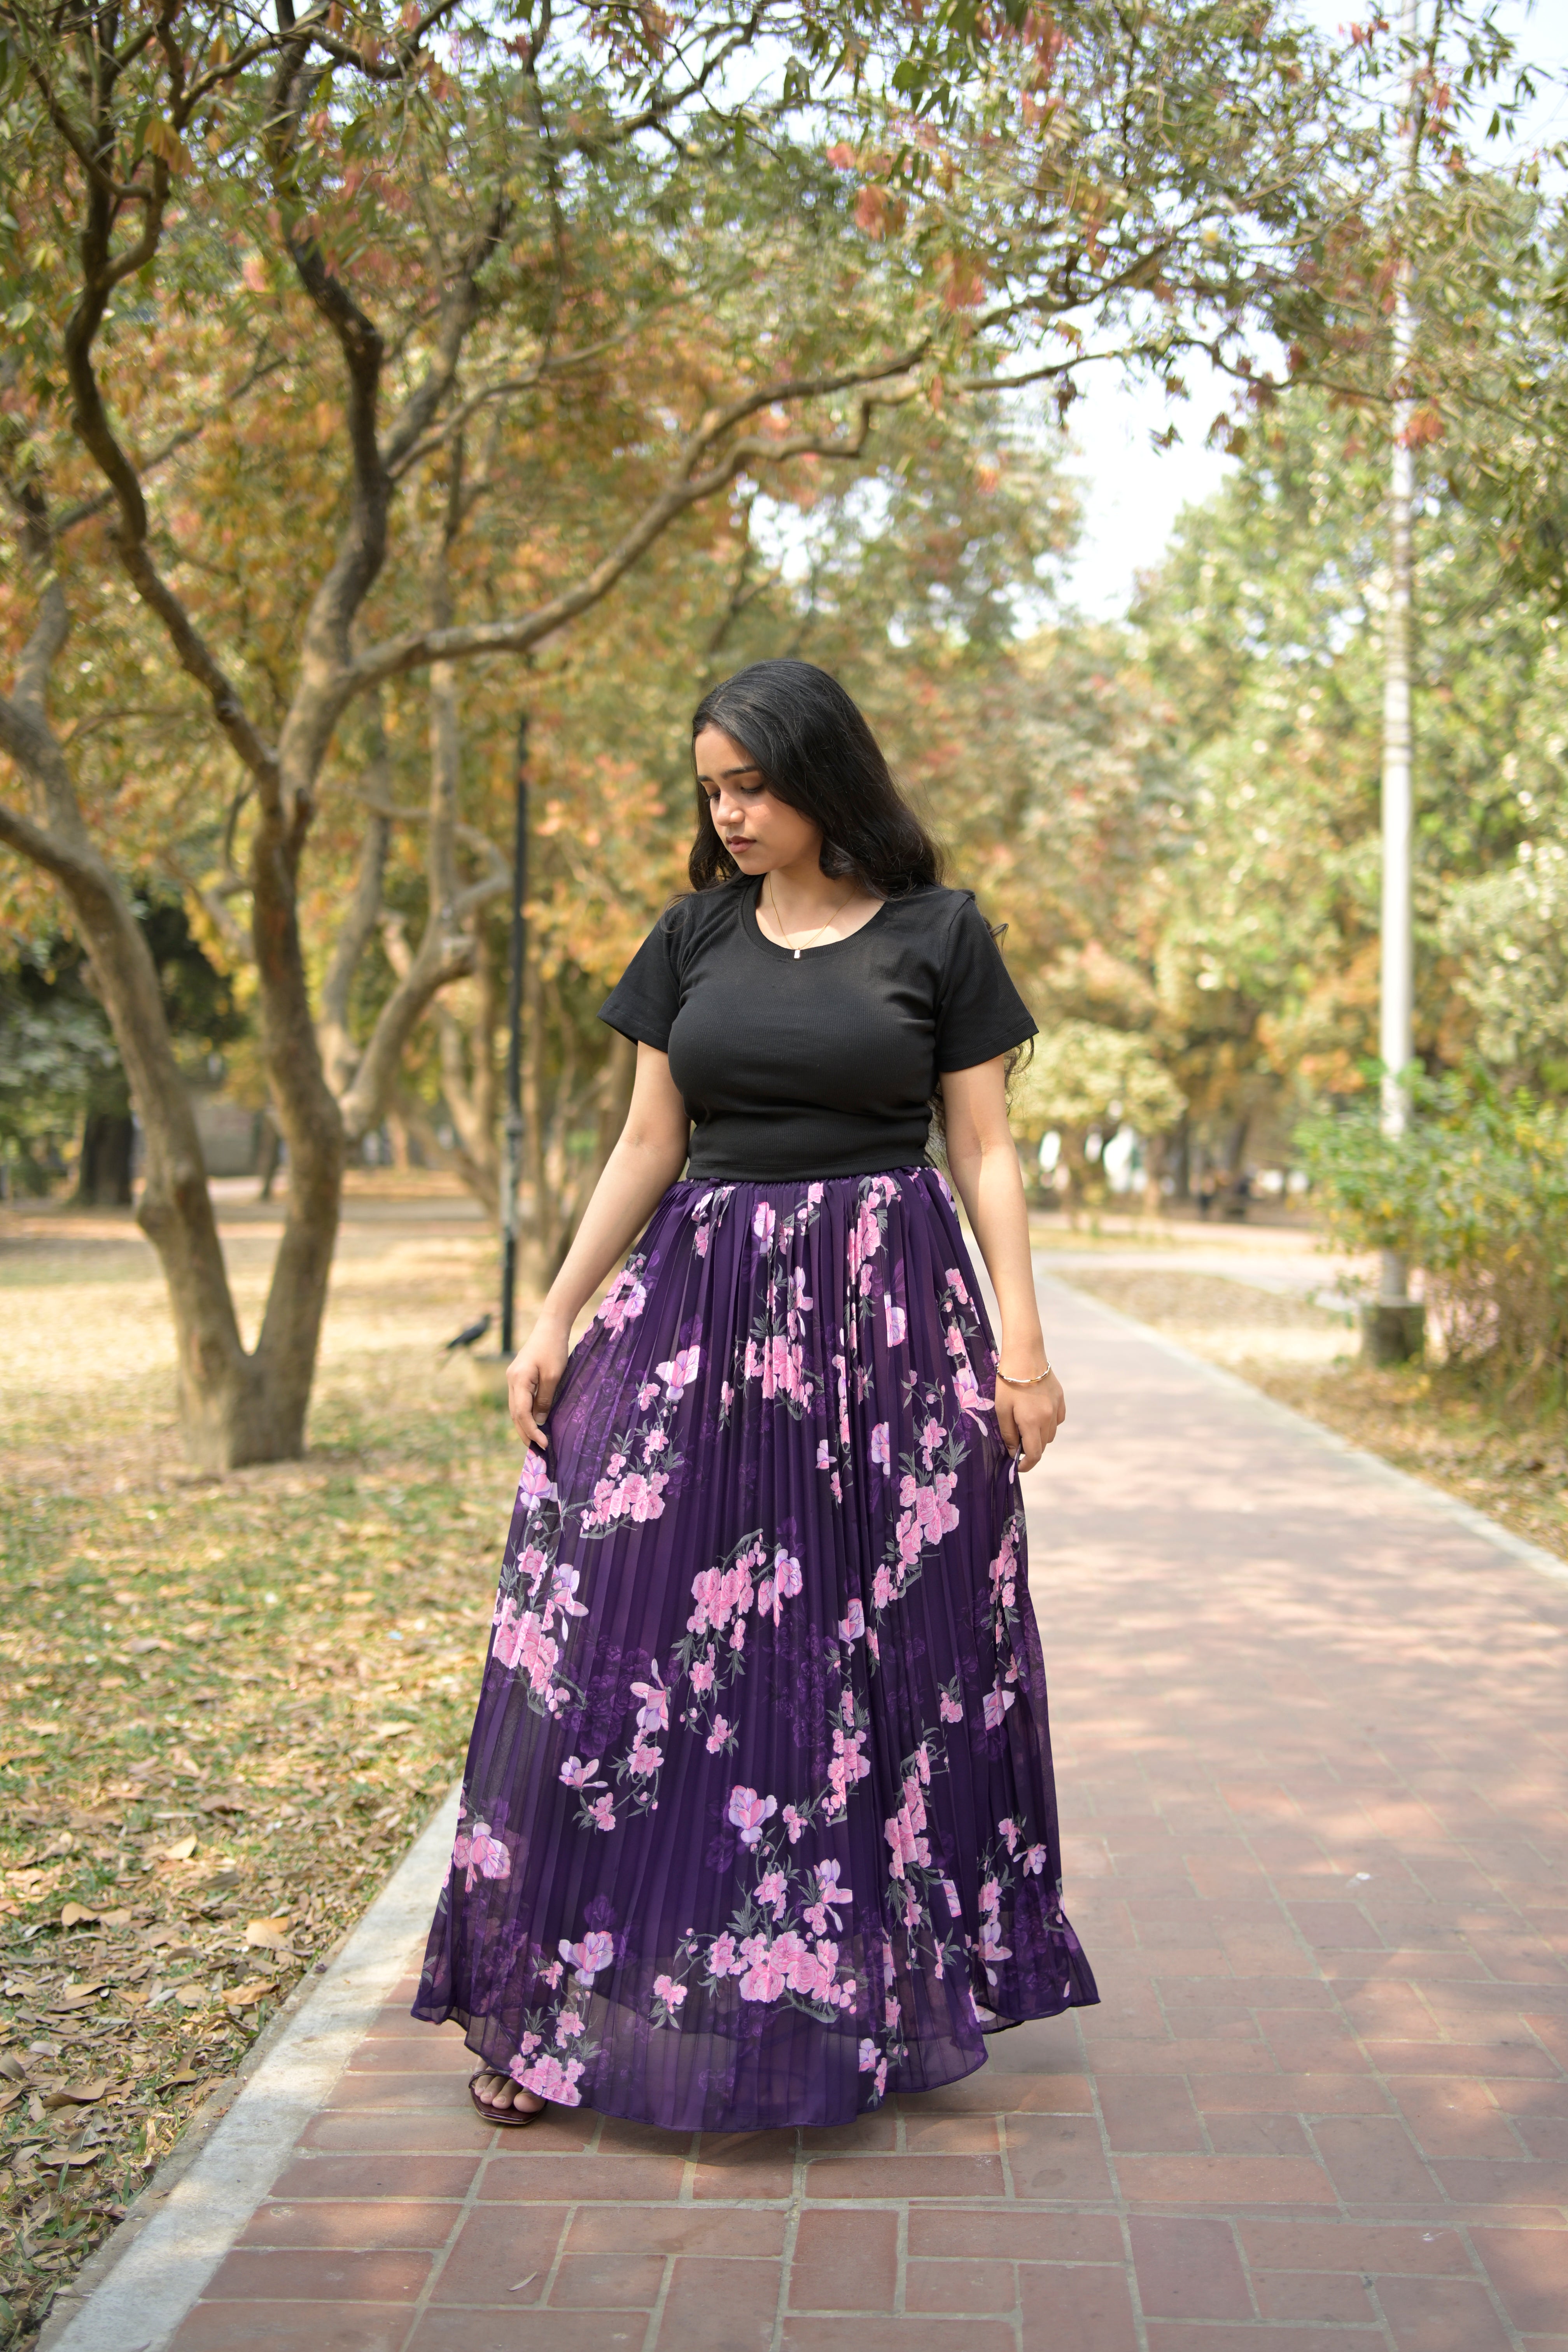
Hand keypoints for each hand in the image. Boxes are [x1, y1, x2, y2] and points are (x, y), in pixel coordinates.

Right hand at [507, 1313, 570, 1450]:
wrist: (550, 1327)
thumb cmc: (554, 1349)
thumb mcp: (553, 1376)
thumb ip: (545, 1400)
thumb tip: (538, 1422)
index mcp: (518, 1380)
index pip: (521, 1413)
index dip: (531, 1431)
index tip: (544, 1444)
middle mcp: (511, 1380)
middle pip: (515, 1413)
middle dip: (524, 1433)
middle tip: (537, 1450)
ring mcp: (513, 1378)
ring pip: (515, 1408)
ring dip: (524, 1425)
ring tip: (534, 1442)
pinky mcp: (518, 1376)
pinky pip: (520, 1400)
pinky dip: (525, 1414)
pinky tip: (533, 1422)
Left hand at [994, 1369, 1064, 1471]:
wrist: (1025, 1354)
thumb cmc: (1008, 1382)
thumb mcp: (1001, 1409)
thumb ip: (1008, 1433)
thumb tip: (1014, 1451)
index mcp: (1031, 1422)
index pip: (1034, 1454)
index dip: (1026, 1465)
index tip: (1018, 1467)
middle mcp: (1048, 1418)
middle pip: (1043, 1445)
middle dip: (1031, 1449)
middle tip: (1017, 1442)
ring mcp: (1056, 1407)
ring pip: (1051, 1433)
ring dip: (1040, 1436)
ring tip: (1025, 1424)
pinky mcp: (1061, 1398)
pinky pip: (1057, 1420)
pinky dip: (1048, 1423)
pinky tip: (1038, 1413)